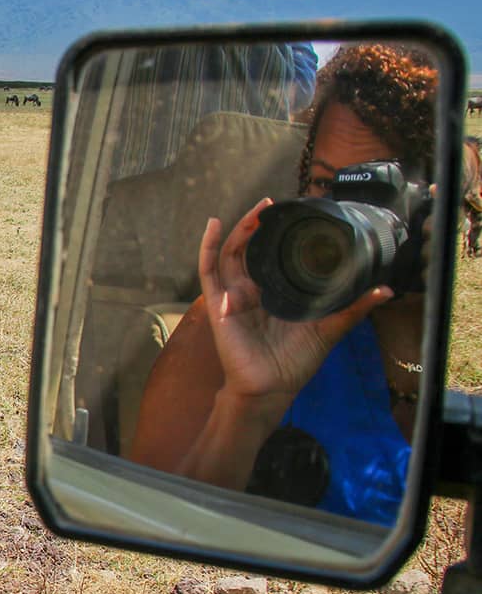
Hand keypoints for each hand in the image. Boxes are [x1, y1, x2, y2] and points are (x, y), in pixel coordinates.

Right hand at [198, 198, 393, 400]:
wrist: (270, 388)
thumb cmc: (295, 363)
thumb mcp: (329, 329)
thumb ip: (352, 308)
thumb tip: (385, 290)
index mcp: (275, 294)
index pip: (273, 257)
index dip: (280, 235)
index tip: (295, 215)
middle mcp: (252, 291)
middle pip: (251, 249)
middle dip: (259, 225)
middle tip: (274, 205)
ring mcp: (233, 295)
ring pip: (232, 252)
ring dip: (242, 228)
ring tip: (258, 209)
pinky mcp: (218, 303)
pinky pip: (208, 270)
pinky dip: (207, 245)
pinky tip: (213, 223)